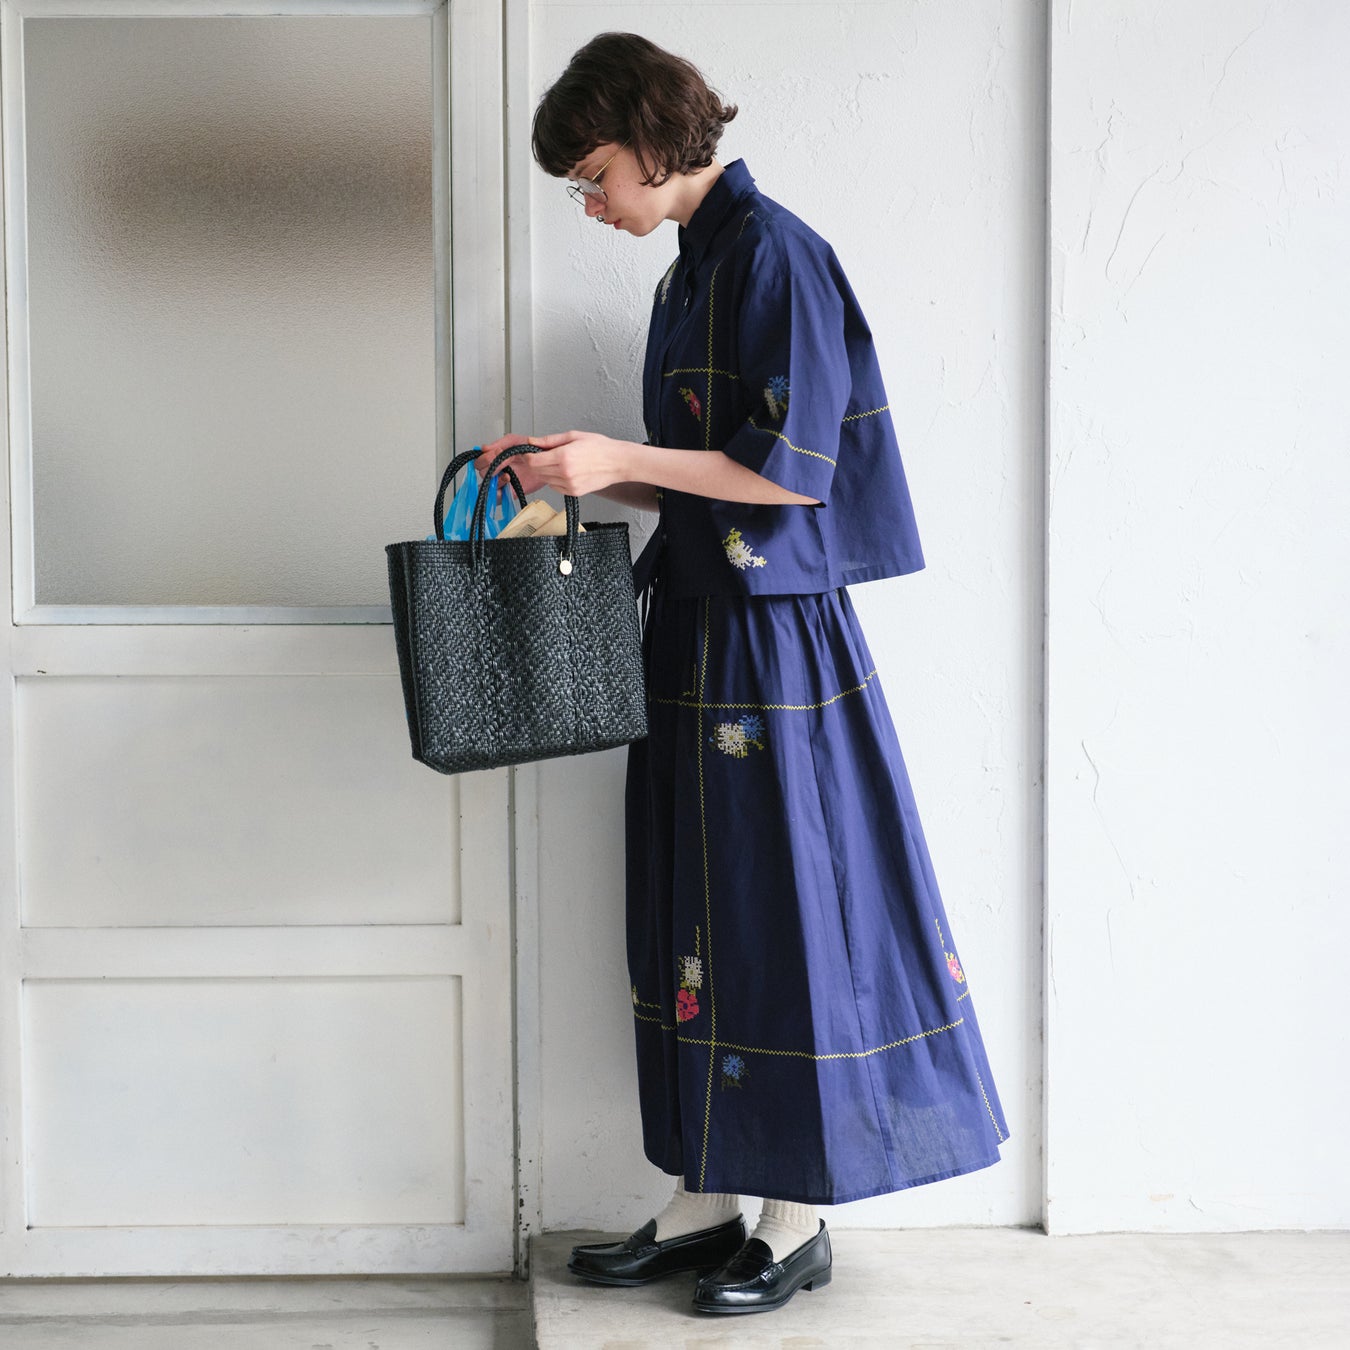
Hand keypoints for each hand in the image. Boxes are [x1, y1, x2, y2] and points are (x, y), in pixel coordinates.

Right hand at [475, 434, 548, 494]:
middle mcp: (496, 470)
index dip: (486, 458)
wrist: (545, 462)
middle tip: (505, 462)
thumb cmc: (531, 451)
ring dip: (495, 479)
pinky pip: (496, 497)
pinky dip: (498, 493)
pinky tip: (508, 482)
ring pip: (487, 485)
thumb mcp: (515, 441)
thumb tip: (483, 447)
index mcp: (494, 458)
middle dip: (492, 467)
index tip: (498, 452)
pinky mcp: (508, 492)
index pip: (479, 461)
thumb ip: (499, 443)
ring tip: (508, 474)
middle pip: (481, 472)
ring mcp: (501, 482)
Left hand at [476, 430, 632, 498]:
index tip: (528, 452)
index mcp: (563, 457)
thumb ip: (550, 441)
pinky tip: (567, 471)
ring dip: (546, 471)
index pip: (533, 461)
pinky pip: (555, 486)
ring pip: (545, 479)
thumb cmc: (600, 448)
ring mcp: (569, 485)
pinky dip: (555, 479)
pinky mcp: (573, 493)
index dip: (527, 456)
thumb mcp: (573, 436)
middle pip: (536, 471)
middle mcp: (564, 473)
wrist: (618, 463)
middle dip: (535, 463)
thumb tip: (532, 442)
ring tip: (560, 461)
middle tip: (543, 455)